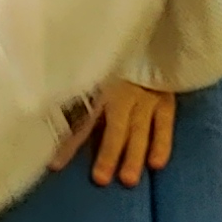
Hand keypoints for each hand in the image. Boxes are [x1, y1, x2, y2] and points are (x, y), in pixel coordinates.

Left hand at [49, 79, 175, 188]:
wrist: (148, 42)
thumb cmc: (115, 69)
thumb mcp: (94, 80)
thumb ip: (80, 105)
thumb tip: (57, 136)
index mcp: (98, 88)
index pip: (82, 119)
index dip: (70, 143)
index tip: (56, 167)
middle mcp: (122, 93)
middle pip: (114, 126)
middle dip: (107, 153)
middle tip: (100, 180)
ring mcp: (146, 96)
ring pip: (139, 129)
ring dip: (133, 154)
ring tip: (128, 179)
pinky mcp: (166, 100)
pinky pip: (164, 124)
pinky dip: (162, 144)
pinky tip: (157, 164)